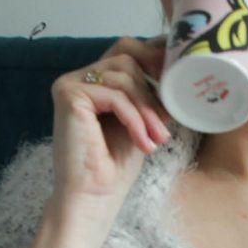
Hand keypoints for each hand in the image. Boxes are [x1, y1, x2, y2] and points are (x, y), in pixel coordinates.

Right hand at [48, 35, 173, 226]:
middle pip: (127, 59)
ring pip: (124, 76)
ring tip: (156, 139)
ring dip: (146, 110)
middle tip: (164, 127)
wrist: (93, 197)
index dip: (153, 55)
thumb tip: (178, 69)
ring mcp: (70, 84)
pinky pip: (115, 94)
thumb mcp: (142, 121)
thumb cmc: (115, 166)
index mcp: (93, 81)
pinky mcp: (69, 94)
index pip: (125, 50)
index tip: (176, 73)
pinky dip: (134, 119)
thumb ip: (151, 95)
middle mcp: (78, 78)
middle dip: (152, 92)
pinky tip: (142, 142)